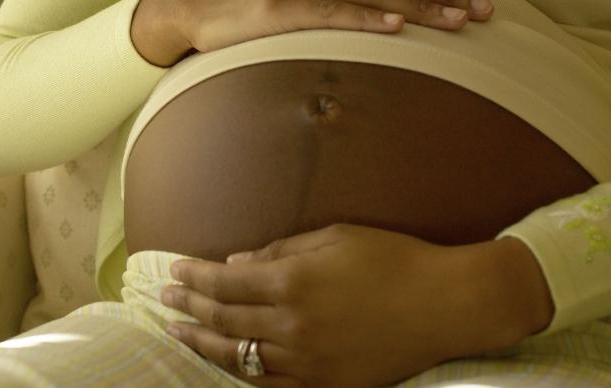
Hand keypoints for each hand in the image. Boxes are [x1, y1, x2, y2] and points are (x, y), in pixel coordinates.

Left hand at [160, 223, 536, 387]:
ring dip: (204, 343)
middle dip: (189, 307)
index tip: (174, 271)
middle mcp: (291, 324)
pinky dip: (243, 375)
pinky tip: (227, 366)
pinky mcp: (326, 384)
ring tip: (181, 333)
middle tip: (164, 300)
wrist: (445, 305)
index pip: (224, 282)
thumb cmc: (393, 259)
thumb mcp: (335, 238)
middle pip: (224, 318)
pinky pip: (271, 385)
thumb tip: (234, 263)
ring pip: (239, 356)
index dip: (194, 276)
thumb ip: (280, 251)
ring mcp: (306, 360)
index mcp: (292, 281)